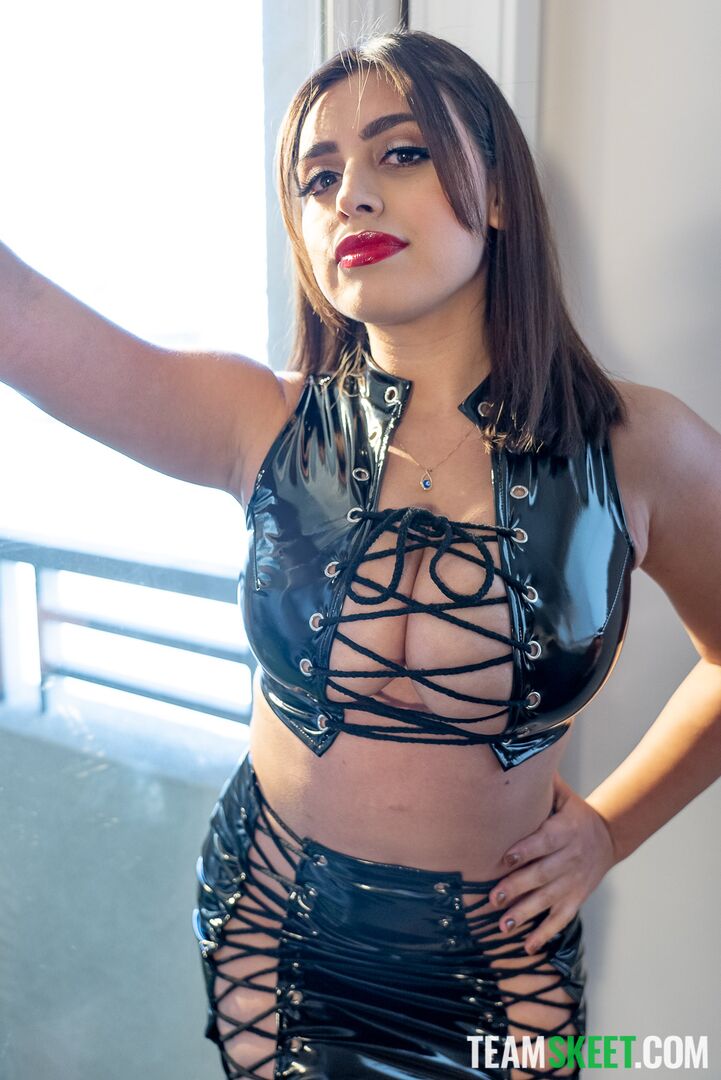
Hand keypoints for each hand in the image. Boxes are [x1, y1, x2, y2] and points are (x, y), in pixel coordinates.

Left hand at [489, 773, 617, 954]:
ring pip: (548, 901)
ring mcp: (574, 882)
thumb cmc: (573, 813)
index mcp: (564, 831)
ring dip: (525, 914)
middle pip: (542, 875)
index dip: (524, 850)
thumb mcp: (562, 795)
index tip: (503, 858)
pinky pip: (560, 920)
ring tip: (503, 926)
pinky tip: (527, 946)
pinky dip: (544, 934)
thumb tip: (515, 754)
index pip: (543, 842)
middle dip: (517, 887)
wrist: (608, 836)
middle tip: (493, 897)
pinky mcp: (576, 899)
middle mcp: (570, 859)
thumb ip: (540, 783)